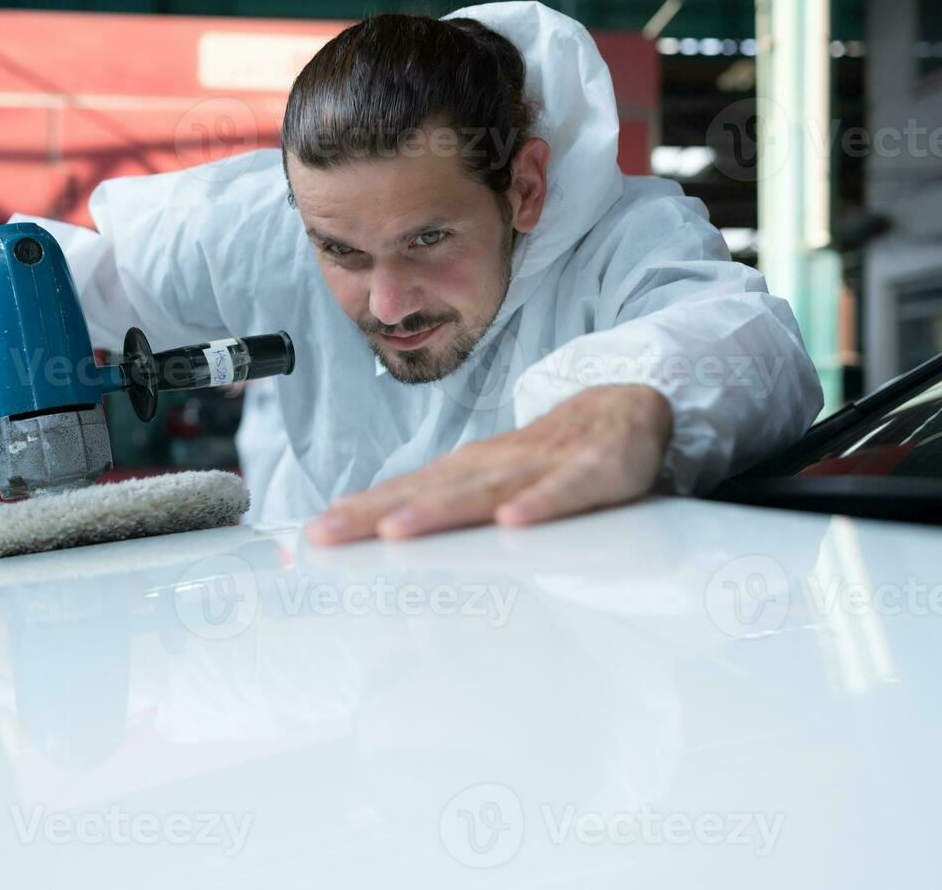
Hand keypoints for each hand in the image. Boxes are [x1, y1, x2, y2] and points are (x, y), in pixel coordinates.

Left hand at [303, 384, 672, 544]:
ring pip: (486, 491)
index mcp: (468, 471)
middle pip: (429, 492)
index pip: (406, 493)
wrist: (623, 406)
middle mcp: (494, 465)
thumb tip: (380, 532)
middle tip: (331, 534)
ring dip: (440, 510)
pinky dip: (540, 504)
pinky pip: (565, 492)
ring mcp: (541, 466)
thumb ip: (444, 508)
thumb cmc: (546, 457)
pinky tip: (514, 520)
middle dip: (377, 514)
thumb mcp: (491, 484)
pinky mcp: (593, 471)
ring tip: (396, 530)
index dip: (361, 513)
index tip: (317, 534)